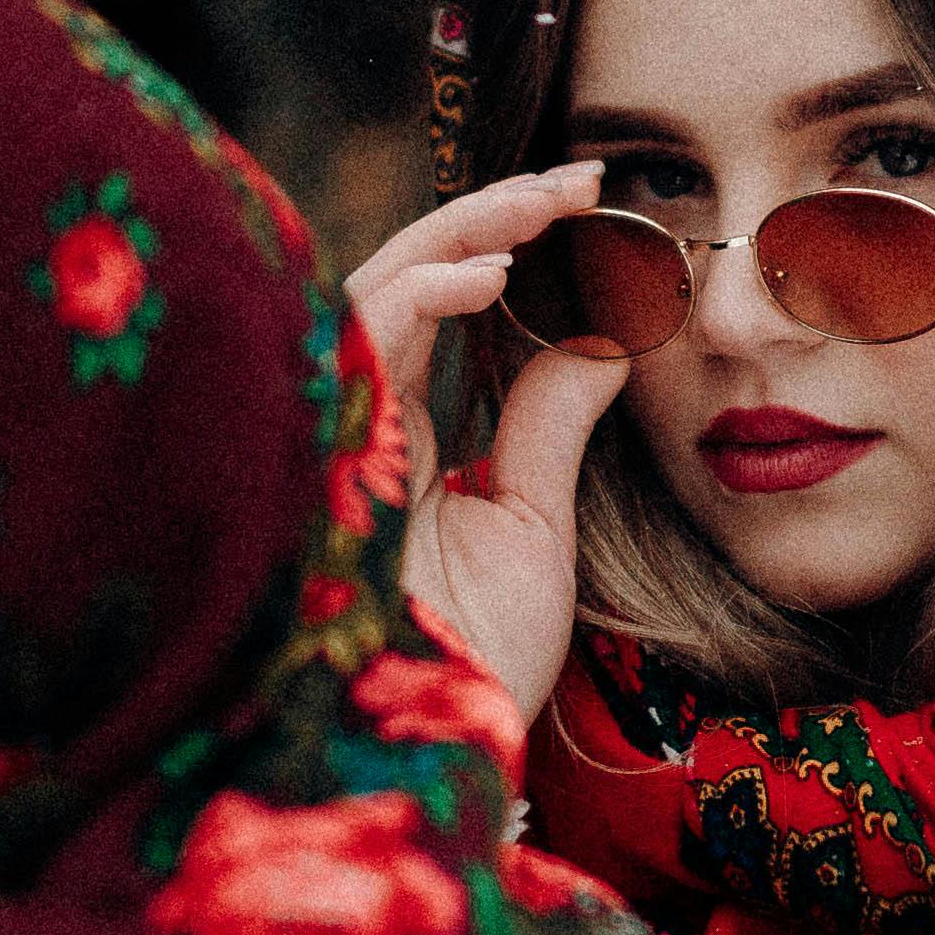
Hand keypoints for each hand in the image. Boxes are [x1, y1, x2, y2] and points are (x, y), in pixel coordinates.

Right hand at [342, 160, 629, 740]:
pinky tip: (492, 272)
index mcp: (394, 435)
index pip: (435, 304)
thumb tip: (606, 337)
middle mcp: (352, 422)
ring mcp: (334, 435)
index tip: (589, 201)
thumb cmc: (475, 664)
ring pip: (374, 286)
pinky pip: (359, 344)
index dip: (500, 240)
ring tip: (549, 202)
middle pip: (399, 275)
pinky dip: (423, 293)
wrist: (436, 759)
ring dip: (463, 231)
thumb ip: (551, 423)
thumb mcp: (533, 525)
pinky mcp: (328, 453)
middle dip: (487, 213)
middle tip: (580, 176)